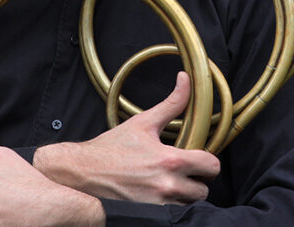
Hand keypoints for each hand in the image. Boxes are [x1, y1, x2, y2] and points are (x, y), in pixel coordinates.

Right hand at [34, 72, 220, 204]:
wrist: (82, 172)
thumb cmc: (111, 149)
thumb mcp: (143, 122)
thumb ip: (171, 103)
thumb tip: (185, 80)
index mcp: (170, 161)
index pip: (211, 166)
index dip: (207, 161)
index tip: (197, 158)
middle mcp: (167, 186)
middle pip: (204, 190)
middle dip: (197, 180)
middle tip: (184, 171)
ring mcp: (158, 205)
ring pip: (189, 204)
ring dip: (184, 195)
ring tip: (169, 181)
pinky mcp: (149, 215)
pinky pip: (172, 214)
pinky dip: (170, 205)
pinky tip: (159, 192)